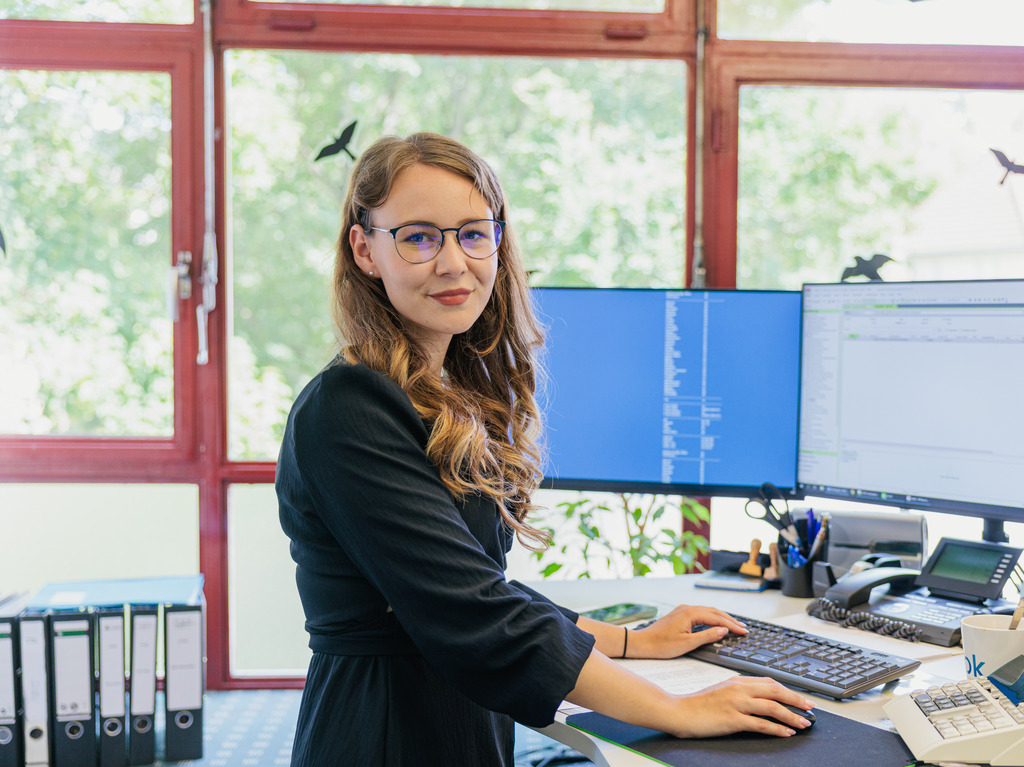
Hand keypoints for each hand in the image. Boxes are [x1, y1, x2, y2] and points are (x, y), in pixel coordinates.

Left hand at [628, 604, 746, 658]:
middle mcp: (687, 608)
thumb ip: (707, 636)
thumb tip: (723, 631)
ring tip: (734, 625)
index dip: (732, 625)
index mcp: (690, 613)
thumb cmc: (662, 645)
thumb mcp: (687, 643)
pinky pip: (700, 614)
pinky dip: (711, 619)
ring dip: (721, 618)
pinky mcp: (680, 615)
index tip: (743, 631)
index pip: (717, 618)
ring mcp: (683, 611)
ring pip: (707, 612)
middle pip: (714, 612)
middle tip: (743, 628)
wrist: (642, 643)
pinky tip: (716, 624)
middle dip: (729, 620)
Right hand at [670, 677, 814, 737]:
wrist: (679, 711)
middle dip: (796, 700)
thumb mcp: (721, 690)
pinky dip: (777, 728)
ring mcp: (736, 703)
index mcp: (737, 681)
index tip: (799, 698)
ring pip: (772, 707)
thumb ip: (739, 691)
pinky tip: (786, 732)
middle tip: (810, 708)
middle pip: (775, 691)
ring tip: (804, 723)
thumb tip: (758, 697)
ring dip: (791, 716)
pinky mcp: (733, 719)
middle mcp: (739, 689)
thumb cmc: (698, 703)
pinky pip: (761, 723)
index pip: (769, 682)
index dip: (788, 690)